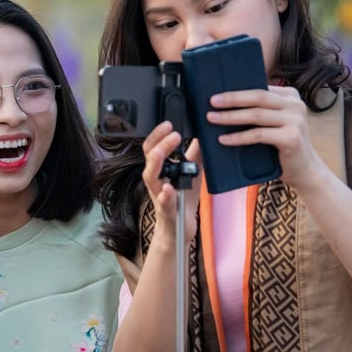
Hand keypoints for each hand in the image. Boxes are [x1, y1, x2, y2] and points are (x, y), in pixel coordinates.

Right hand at [141, 121, 200, 243]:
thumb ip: (195, 155)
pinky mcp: (167, 210)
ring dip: (157, 163)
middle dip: (159, 143)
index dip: (158, 133)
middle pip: (149, 157)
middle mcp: (156, 179)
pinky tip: (168, 188)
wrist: (179, 228)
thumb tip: (202, 135)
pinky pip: (164, 201)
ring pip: (151, 177)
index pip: (153, 146)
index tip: (169, 122)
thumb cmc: (183, 199)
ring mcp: (159, 194)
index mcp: (160, 168)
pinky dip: (165, 194)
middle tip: (173, 133)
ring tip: (163, 152)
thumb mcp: (192, 172)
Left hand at [205, 85, 329, 192]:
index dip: (237, 90)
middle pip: (258, 97)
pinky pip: (258, 134)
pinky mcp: (291, 137)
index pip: (259, 88)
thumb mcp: (274, 122)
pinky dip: (239, 137)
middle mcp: (295, 105)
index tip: (216, 93)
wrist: (304, 169)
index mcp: (290, 96)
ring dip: (231, 117)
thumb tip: (225, 103)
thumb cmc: (282, 145)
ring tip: (212, 118)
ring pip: (256, 115)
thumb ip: (260, 110)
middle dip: (232, 98)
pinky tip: (224, 139)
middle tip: (212, 101)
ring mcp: (296, 121)